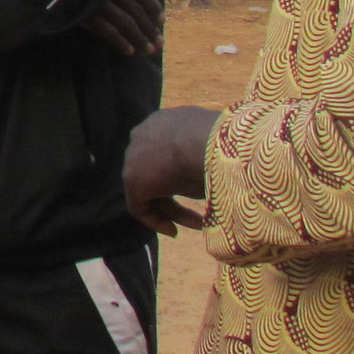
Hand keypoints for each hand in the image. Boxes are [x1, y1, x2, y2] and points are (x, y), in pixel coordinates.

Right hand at [85, 0, 164, 57]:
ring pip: (126, 21)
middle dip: (150, 28)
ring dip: (139, 38)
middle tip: (159, 44)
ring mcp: (98, 0)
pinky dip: (120, 41)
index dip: (152, 5)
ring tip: (148, 51)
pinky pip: (108, 30)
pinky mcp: (86, 13)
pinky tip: (129, 51)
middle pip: (136, 9)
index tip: (161, 20)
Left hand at [123, 105, 218, 234]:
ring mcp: (134, 156)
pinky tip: (174, 231)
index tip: (202, 186)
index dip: (184, 173)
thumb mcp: (213, 150)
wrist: (210, 141)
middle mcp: (145, 135)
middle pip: (158, 170)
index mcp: (164, 122)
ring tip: (197, 224)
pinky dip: (155, 220)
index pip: (167, 150)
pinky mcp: (132, 179)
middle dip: (180, 193)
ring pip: (152, 188)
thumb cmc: (221, 144)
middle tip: (201, 210)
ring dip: (174, 210)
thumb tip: (210, 180)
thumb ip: (204, 161)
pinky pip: (139, 205)